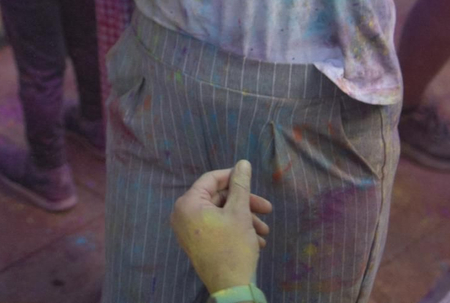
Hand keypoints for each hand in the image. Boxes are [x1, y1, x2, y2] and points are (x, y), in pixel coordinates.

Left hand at [171, 160, 273, 293]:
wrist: (230, 287)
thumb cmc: (233, 247)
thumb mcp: (239, 212)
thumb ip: (240, 185)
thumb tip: (243, 162)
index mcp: (188, 204)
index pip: (210, 179)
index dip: (232, 176)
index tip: (251, 179)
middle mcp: (183, 215)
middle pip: (218, 199)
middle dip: (245, 204)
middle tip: (267, 209)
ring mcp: (188, 231)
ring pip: (221, 215)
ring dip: (245, 220)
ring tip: (264, 232)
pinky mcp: (197, 243)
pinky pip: (216, 228)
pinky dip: (236, 230)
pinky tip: (257, 241)